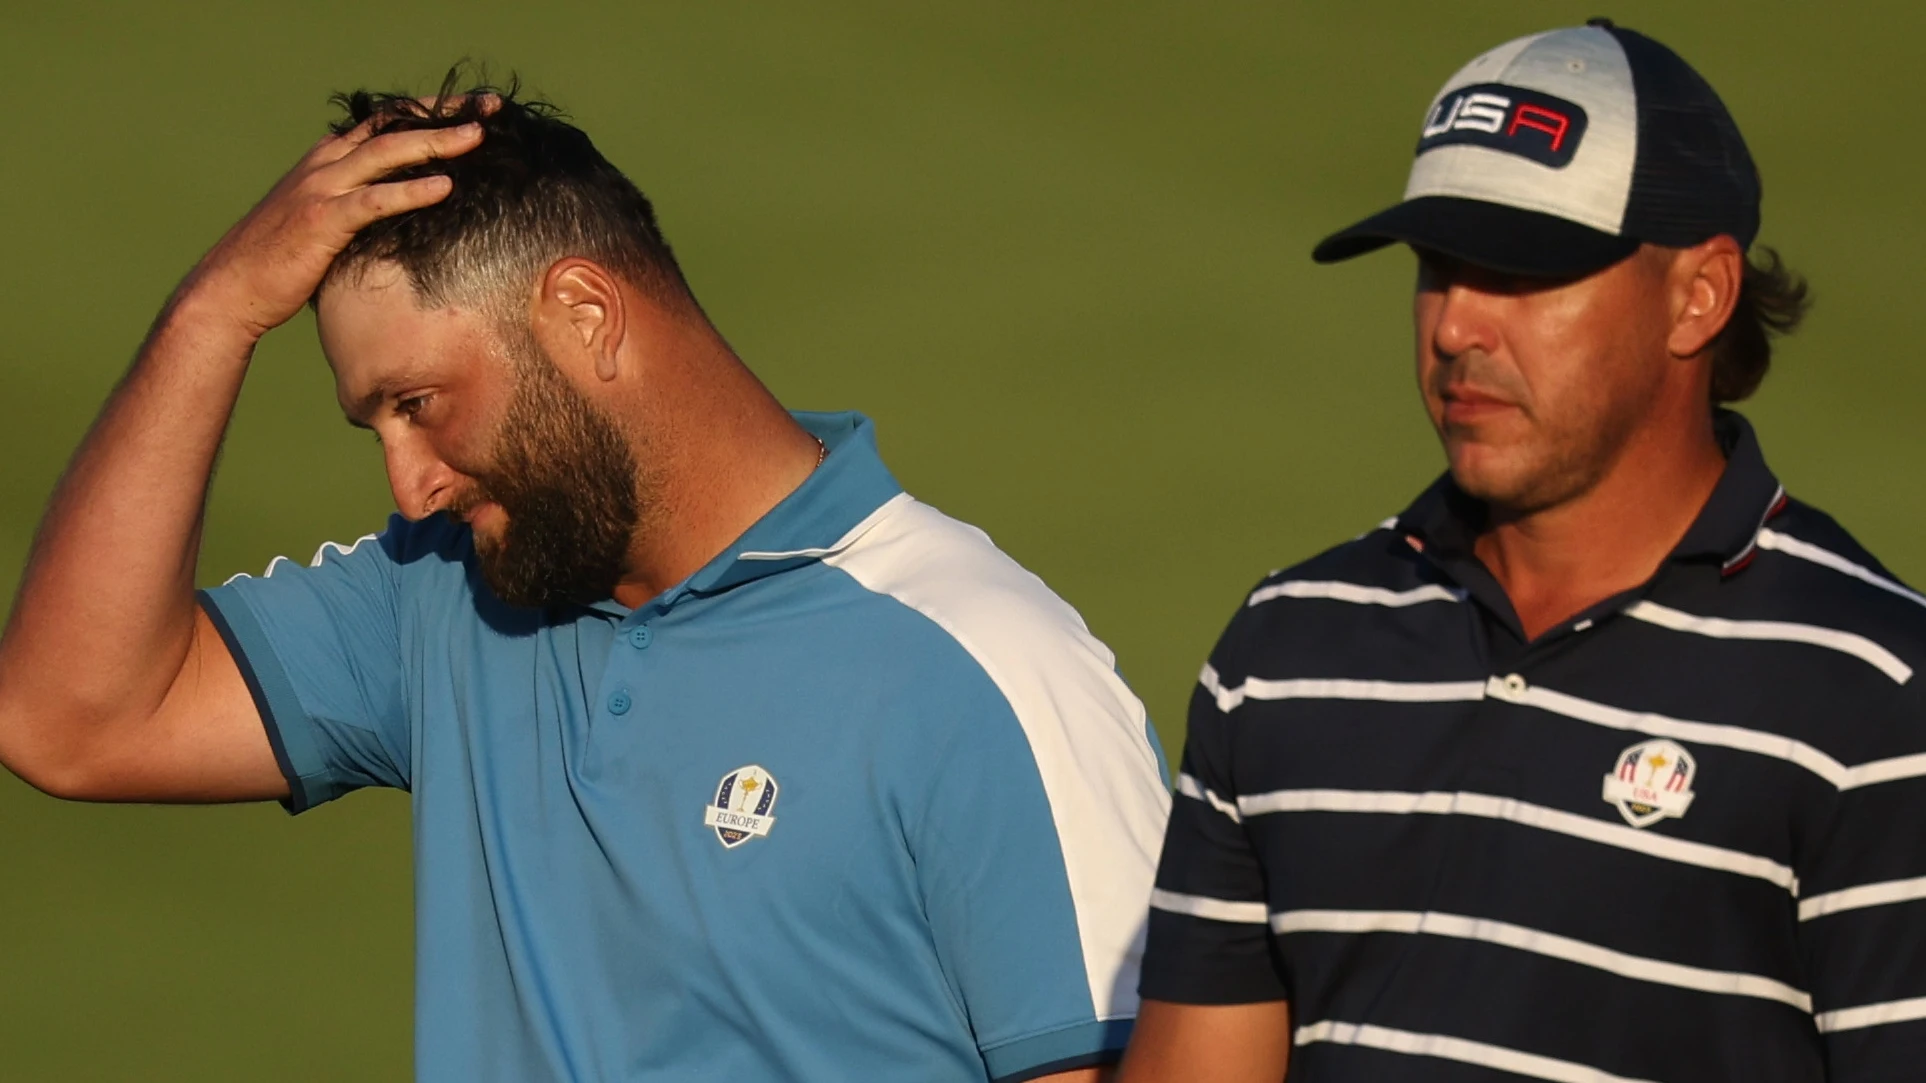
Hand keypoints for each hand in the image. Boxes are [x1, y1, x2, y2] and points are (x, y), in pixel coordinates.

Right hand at [178, 110, 484, 340]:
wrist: (231, 287)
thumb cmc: (282, 262)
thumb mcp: (323, 223)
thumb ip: (356, 208)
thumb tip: (400, 217)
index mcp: (326, 161)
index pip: (384, 124)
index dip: (428, 112)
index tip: (472, 108)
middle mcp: (324, 165)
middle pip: (391, 128)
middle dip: (442, 116)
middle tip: (488, 109)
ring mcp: (321, 189)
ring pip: (385, 154)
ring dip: (434, 143)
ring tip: (477, 138)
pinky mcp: (321, 220)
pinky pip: (373, 201)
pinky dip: (409, 192)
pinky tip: (443, 188)